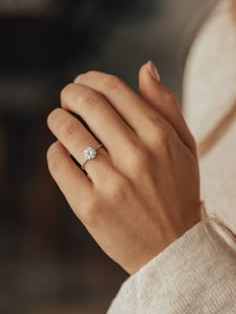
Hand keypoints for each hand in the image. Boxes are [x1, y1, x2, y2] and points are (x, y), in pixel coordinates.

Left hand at [47, 61, 199, 274]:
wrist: (173, 247)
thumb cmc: (178, 191)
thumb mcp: (184, 145)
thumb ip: (166, 104)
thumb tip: (145, 67)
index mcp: (158, 136)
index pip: (114, 90)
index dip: (92, 78)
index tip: (82, 81)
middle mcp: (136, 156)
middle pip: (88, 104)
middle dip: (70, 93)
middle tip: (66, 96)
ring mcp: (112, 183)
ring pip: (68, 131)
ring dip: (57, 118)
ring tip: (58, 119)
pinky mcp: (90, 207)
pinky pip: (59, 165)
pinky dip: (54, 151)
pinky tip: (61, 151)